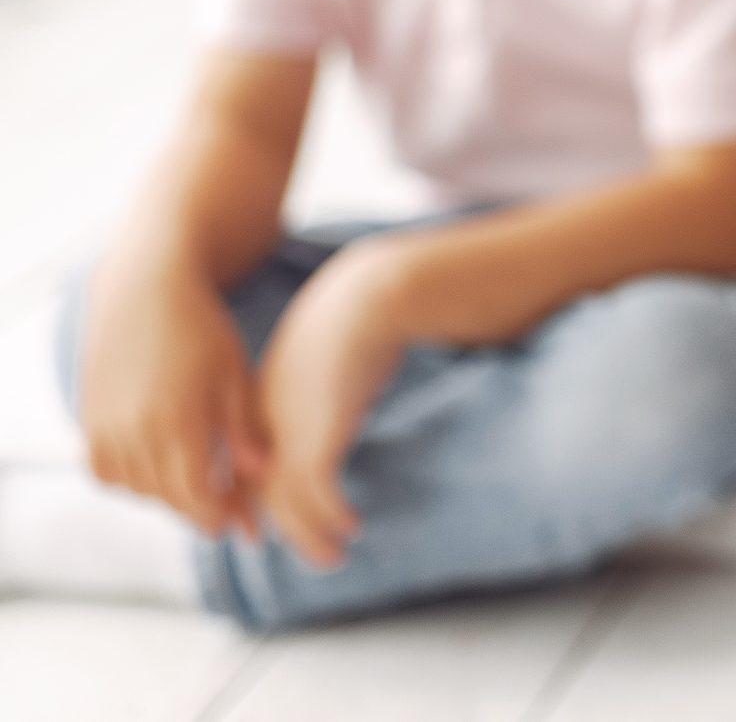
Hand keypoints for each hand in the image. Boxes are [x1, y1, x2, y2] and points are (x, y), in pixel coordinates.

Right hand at [76, 250, 267, 537]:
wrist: (145, 292)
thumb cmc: (202, 330)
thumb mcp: (234, 374)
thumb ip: (243, 429)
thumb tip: (261, 474)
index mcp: (179, 420)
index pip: (196, 492)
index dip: (216, 514)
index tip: (236, 526)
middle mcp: (136, 429)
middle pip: (165, 496)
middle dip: (196, 512)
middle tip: (221, 519)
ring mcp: (106, 426)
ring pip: (134, 487)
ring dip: (163, 498)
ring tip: (193, 494)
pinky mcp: (89, 418)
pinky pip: (104, 470)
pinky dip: (128, 481)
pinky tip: (153, 473)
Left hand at [253, 239, 414, 568]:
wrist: (368, 298)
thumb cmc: (356, 316)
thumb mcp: (322, 355)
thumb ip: (315, 383)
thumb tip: (333, 399)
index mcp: (256, 400)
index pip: (246, 463)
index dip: (257, 498)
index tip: (276, 522)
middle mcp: (261, 422)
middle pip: (257, 490)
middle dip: (282, 527)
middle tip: (307, 551)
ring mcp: (286, 432)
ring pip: (285, 502)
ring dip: (309, 536)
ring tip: (332, 559)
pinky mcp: (317, 439)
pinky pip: (317, 495)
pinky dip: (331, 517)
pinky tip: (352, 525)